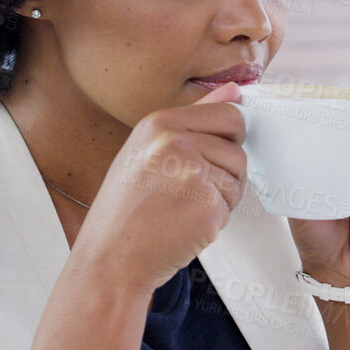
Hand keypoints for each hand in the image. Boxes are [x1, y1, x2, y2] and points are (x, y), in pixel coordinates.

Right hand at [68, 82, 248, 294]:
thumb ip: (194, 118)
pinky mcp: (207, 206)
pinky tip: (184, 225)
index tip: (210, 156)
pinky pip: (231, 206)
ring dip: (220, 198)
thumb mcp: (148, 151)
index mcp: (159, 123)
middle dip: (224, 171)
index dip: (228, 138)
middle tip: (188, 190)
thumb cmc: (126, 209)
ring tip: (181, 208)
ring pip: (238, 178)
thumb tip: (235, 90)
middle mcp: (175, 143)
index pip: (229, 113)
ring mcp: (193, 174)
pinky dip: (215, 220)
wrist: (110, 259)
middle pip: (237, 148)